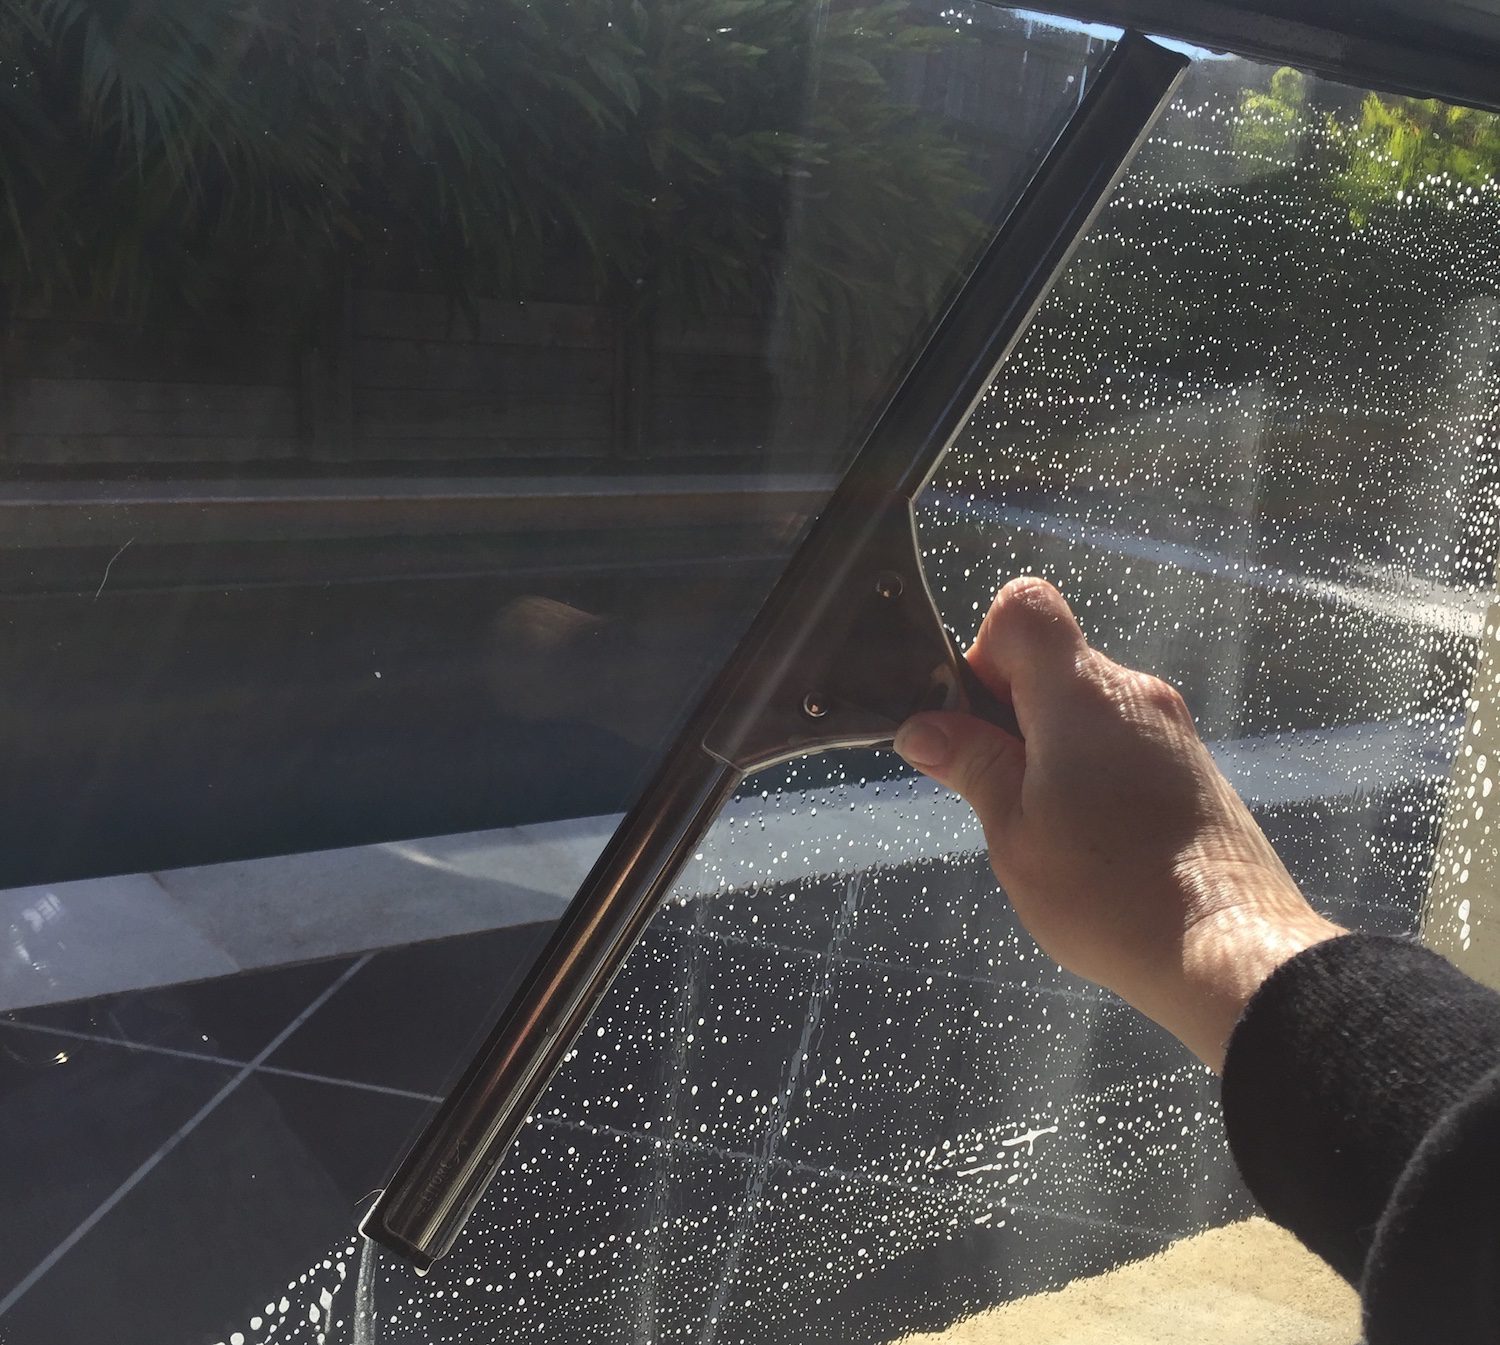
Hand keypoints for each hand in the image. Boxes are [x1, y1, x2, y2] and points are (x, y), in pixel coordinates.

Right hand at [895, 577, 1342, 1070]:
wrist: (1230, 953)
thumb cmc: (1112, 897)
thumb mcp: (1015, 835)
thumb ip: (971, 765)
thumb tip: (923, 727)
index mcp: (1083, 698)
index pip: (1024, 607)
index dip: (981, 652)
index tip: (976, 723)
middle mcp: (1134, 696)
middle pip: (1051, 661)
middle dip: (1008, 712)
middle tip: (1000, 792)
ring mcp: (1170, 730)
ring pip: (1084, 705)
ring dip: (1048, 747)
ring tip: (1049, 828)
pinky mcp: (1190, 767)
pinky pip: (1120, 739)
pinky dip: (1088, 769)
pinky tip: (1092, 839)